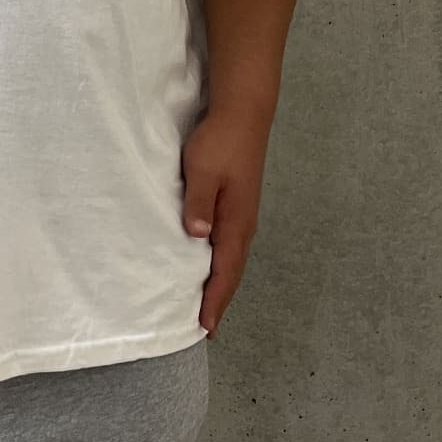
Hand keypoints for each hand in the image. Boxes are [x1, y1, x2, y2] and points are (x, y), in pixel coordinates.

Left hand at [180, 110, 269, 339]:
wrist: (243, 113)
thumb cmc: (220, 143)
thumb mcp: (203, 172)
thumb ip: (199, 204)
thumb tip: (197, 238)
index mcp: (236, 221)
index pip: (224, 271)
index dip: (214, 300)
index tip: (205, 327)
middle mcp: (243, 223)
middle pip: (231, 270)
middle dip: (219, 298)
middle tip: (204, 326)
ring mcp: (242, 213)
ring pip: (231, 257)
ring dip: (220, 281)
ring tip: (206, 302)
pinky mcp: (238, 201)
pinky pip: (229, 242)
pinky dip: (220, 261)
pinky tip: (209, 261)